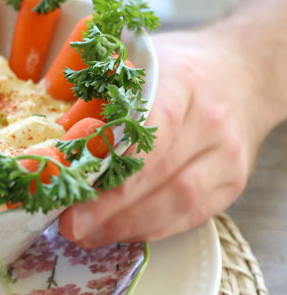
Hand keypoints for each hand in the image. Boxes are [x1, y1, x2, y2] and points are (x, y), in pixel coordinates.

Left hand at [58, 27, 268, 246]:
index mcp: (182, 83)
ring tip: (88, 234)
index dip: (113, 165)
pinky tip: (119, 231)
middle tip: (70, 224)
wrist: (241, 75)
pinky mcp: (232, 184)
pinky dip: (151, 228)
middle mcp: (210, 122)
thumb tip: (51, 133)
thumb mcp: (139, 60)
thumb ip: (100, 89)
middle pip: (161, 174)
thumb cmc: (178, 68)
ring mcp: (227, 157)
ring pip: (179, 203)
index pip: (151, 129)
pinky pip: (191, 216)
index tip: (75, 186)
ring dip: (128, 225)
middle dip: (111, 207)